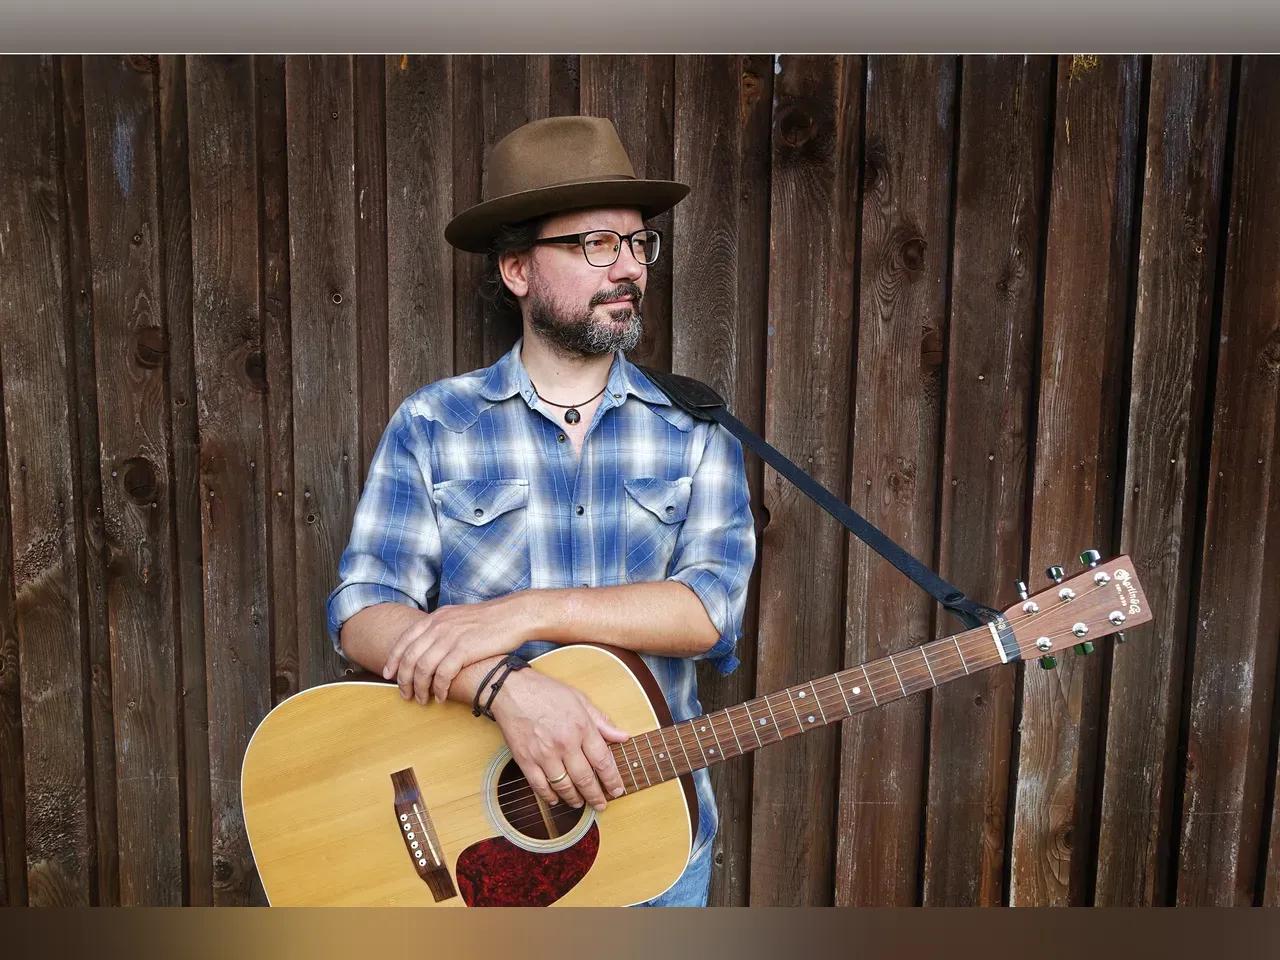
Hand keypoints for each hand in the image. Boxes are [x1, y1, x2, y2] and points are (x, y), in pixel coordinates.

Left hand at [382, 594, 529, 703]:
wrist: (514, 615)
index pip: (405, 640)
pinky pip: (443, 674)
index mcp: (436, 618)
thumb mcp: (459, 616)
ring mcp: (450, 637)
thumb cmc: (490, 619)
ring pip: (423, 668)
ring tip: (422, 699)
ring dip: (419, 688)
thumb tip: (431, 642)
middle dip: (404, 679)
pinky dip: (439, 689)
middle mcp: (439, 626)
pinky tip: (442, 696)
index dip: (393, 659)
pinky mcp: (464, 650)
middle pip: (410, 657)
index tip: (389, 674)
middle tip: (404, 694)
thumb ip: (443, 627)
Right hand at [491, 668, 629, 811]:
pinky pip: (540, 786)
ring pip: (564, 786)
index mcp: (581, 727)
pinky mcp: (525, 760)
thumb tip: (623, 736)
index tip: (617, 791)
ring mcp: (544, 754)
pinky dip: (549, 796)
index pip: (603, 761)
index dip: (612, 780)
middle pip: (585, 779)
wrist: (512, 690)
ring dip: (574, 799)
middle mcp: (565, 743)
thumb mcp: (580, 700)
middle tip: (601, 805)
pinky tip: (556, 799)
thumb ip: (602, 721)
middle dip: (596, 796)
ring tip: (580, 803)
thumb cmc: (547, 692)